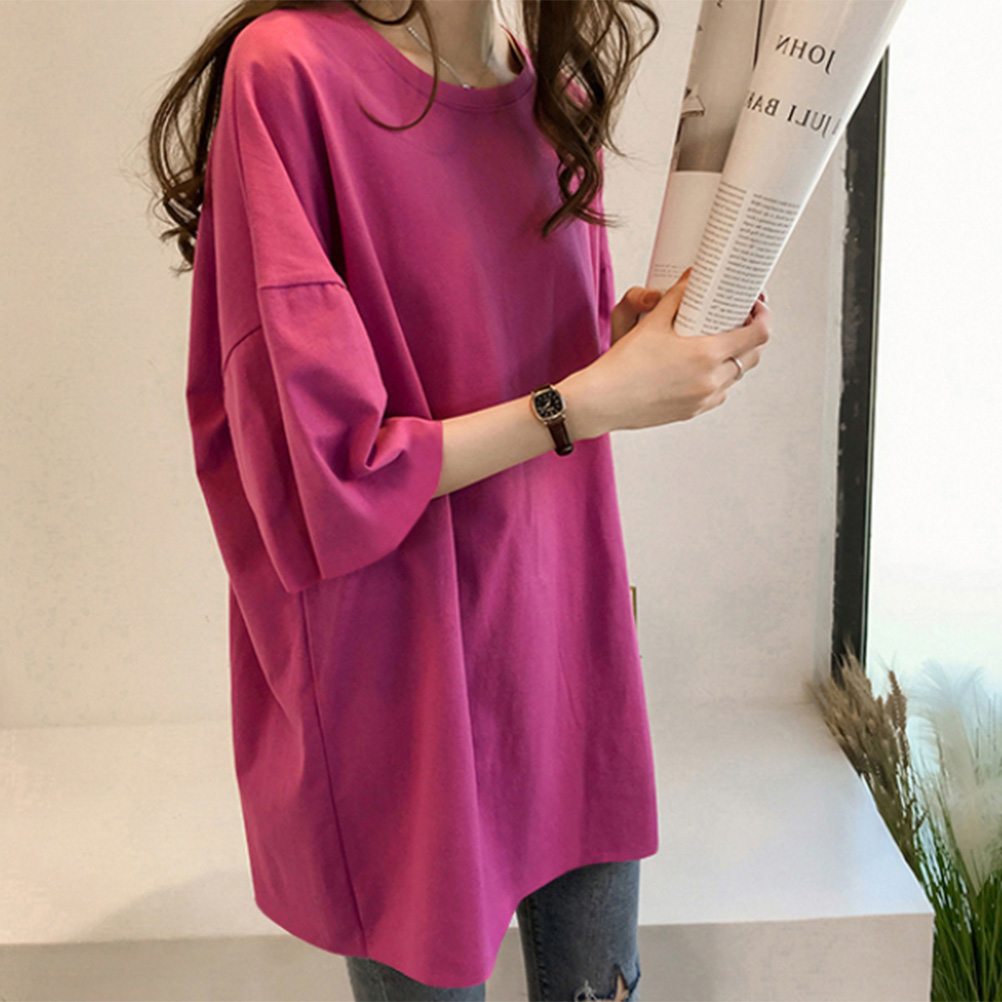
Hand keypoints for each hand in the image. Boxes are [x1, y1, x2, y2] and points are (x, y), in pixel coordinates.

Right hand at [576, 269, 771, 434]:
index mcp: (707, 355)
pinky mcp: (692, 412)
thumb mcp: (652, 323)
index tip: (755, 305)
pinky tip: (699, 367)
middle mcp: (711, 381)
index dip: (763, 316)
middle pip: (753, 356)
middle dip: (751, 336)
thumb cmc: (623, 364)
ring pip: (736, 376)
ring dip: (734, 358)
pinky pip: (717, 393)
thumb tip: (693, 277)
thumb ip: (677, 297)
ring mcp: (703, 400)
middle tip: (737, 320)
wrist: (602, 401)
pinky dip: (716, 377)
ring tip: (716, 342)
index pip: (758, 334)